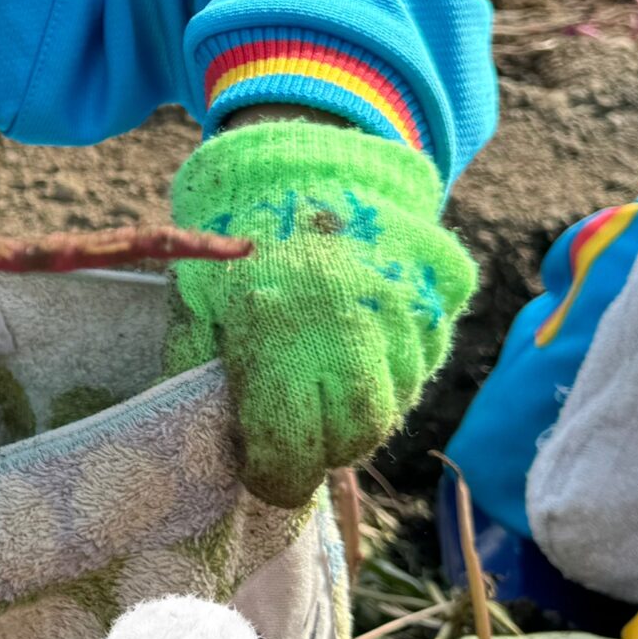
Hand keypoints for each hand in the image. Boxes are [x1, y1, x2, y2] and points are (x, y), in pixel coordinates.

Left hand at [165, 120, 475, 507]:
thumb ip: (197, 372)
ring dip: (359, 411)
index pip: (292, 448)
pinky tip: (360, 346)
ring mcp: (408, 312)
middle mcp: (353, 331)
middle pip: (356, 435)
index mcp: (280, 336)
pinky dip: (394, 369)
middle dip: (324, 448)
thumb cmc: (238, 236)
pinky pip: (425, 359)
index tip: (263, 475)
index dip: (276, 476)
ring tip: (326, 384)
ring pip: (396, 401)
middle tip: (298, 434)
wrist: (306, 161)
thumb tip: (203, 441)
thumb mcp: (195, 302)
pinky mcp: (442, 295)